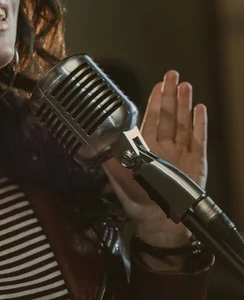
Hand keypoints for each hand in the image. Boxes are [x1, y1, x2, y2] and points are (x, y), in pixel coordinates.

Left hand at [103, 70, 207, 249]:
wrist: (159, 222)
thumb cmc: (139, 203)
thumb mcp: (121, 183)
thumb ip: (112, 166)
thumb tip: (101, 152)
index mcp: (145, 148)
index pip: (150, 119)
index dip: (154, 101)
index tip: (157, 86)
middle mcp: (163, 147)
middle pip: (168, 115)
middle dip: (170, 95)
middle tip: (172, 76)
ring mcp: (180, 153)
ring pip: (183, 123)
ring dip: (184, 104)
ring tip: (185, 87)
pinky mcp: (196, 161)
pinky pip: (198, 139)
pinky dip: (199, 124)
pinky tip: (199, 109)